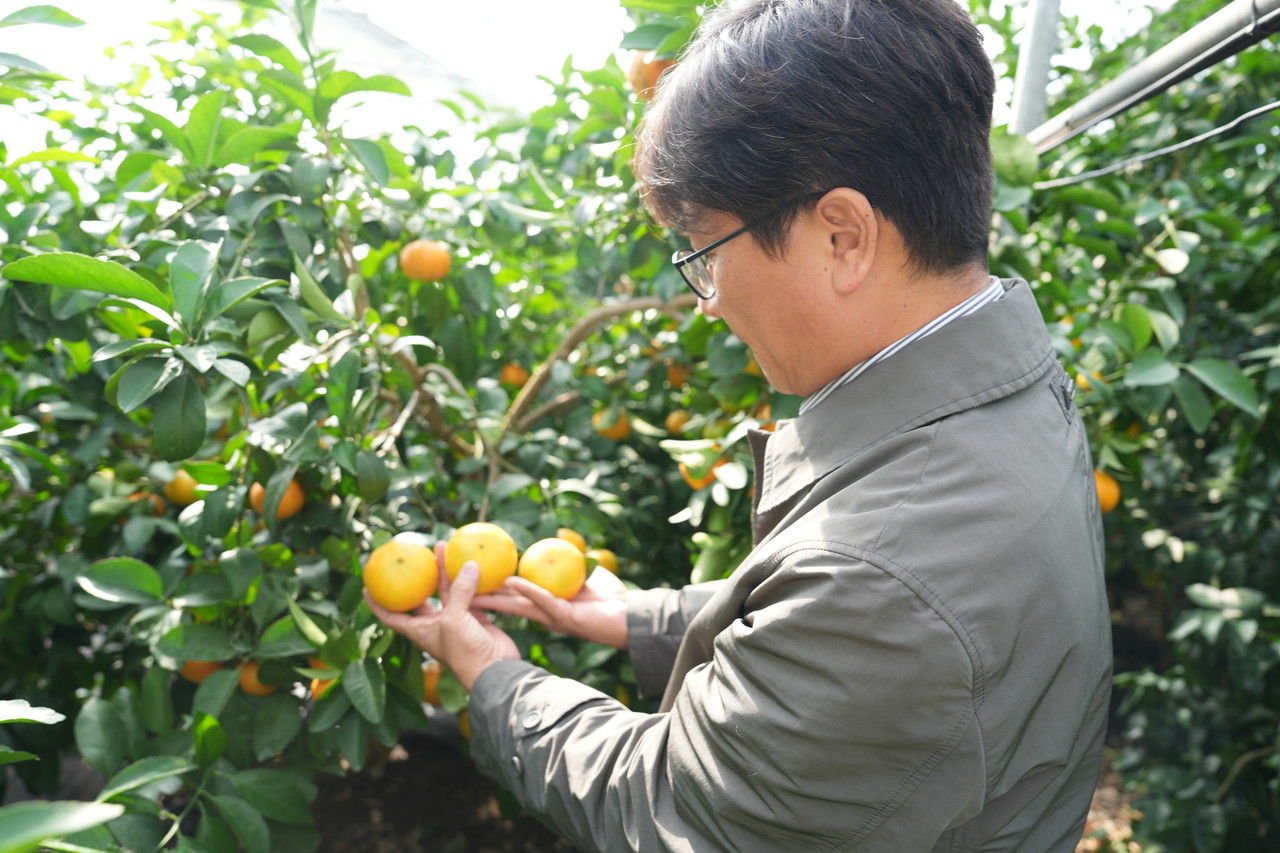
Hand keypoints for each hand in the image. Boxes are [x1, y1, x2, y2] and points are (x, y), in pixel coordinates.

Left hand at [364, 542, 519, 690]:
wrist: (494, 669)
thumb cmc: (465, 651)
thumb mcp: (454, 620)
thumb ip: (460, 591)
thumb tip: (469, 564)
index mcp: (419, 630)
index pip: (391, 616)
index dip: (377, 604)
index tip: (367, 587)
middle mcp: (434, 625)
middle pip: (422, 596)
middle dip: (418, 576)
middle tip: (415, 556)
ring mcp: (456, 621)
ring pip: (448, 591)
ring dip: (446, 572)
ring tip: (443, 548)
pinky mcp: (475, 618)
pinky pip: (470, 595)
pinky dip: (471, 581)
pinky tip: (471, 563)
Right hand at [472, 566, 629, 649]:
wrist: (630, 616)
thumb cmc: (609, 596)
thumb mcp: (584, 573)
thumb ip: (567, 561)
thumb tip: (556, 542)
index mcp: (545, 604)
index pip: (513, 596)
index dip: (492, 588)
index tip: (472, 577)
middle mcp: (544, 613)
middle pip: (507, 605)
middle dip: (483, 598)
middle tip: (457, 588)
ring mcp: (553, 616)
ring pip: (518, 606)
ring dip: (496, 596)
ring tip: (474, 589)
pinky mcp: (565, 617)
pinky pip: (543, 601)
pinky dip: (528, 590)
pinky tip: (512, 582)